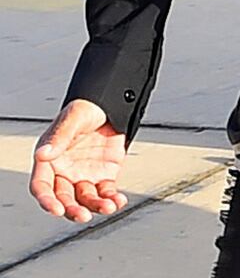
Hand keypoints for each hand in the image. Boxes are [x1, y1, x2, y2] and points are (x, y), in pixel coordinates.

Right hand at [30, 99, 128, 222]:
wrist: (111, 103)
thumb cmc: (87, 108)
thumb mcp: (73, 119)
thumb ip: (59, 137)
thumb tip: (43, 154)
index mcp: (50, 159)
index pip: (42, 186)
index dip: (47, 200)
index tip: (57, 209)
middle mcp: (65, 172)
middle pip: (64, 199)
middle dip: (72, 210)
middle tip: (83, 215)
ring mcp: (84, 175)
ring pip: (86, 200)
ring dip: (96, 207)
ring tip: (108, 207)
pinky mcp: (103, 176)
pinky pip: (106, 193)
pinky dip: (112, 199)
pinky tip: (118, 201)